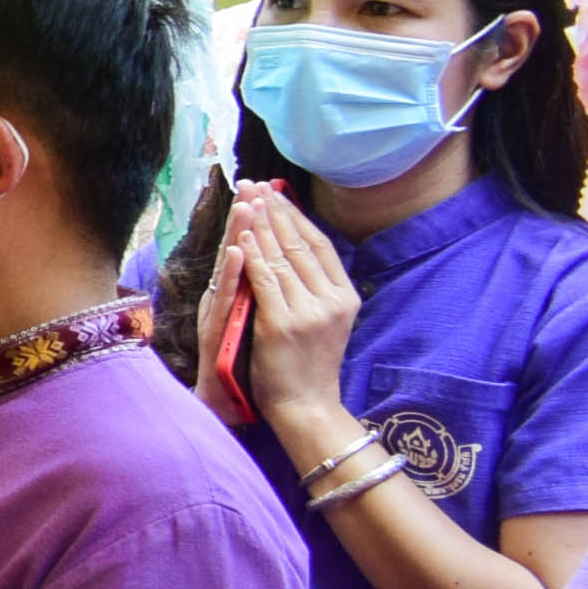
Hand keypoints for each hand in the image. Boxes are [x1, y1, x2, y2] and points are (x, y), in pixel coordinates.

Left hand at [228, 184, 361, 448]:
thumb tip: (297, 244)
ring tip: (247, 199)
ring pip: (282, 258)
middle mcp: (332, 301)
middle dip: (276, 211)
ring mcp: (309, 312)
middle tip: (257, 184)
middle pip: (300, 245)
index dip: (296, 215)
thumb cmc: (308, 362)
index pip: (319, 244)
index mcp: (345, 297)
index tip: (276, 191)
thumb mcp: (324, 318)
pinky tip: (242, 236)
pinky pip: (265, 282)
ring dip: (262, 225)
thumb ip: (315, 285)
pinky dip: (253, 256)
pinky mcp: (282, 325)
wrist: (305, 404)